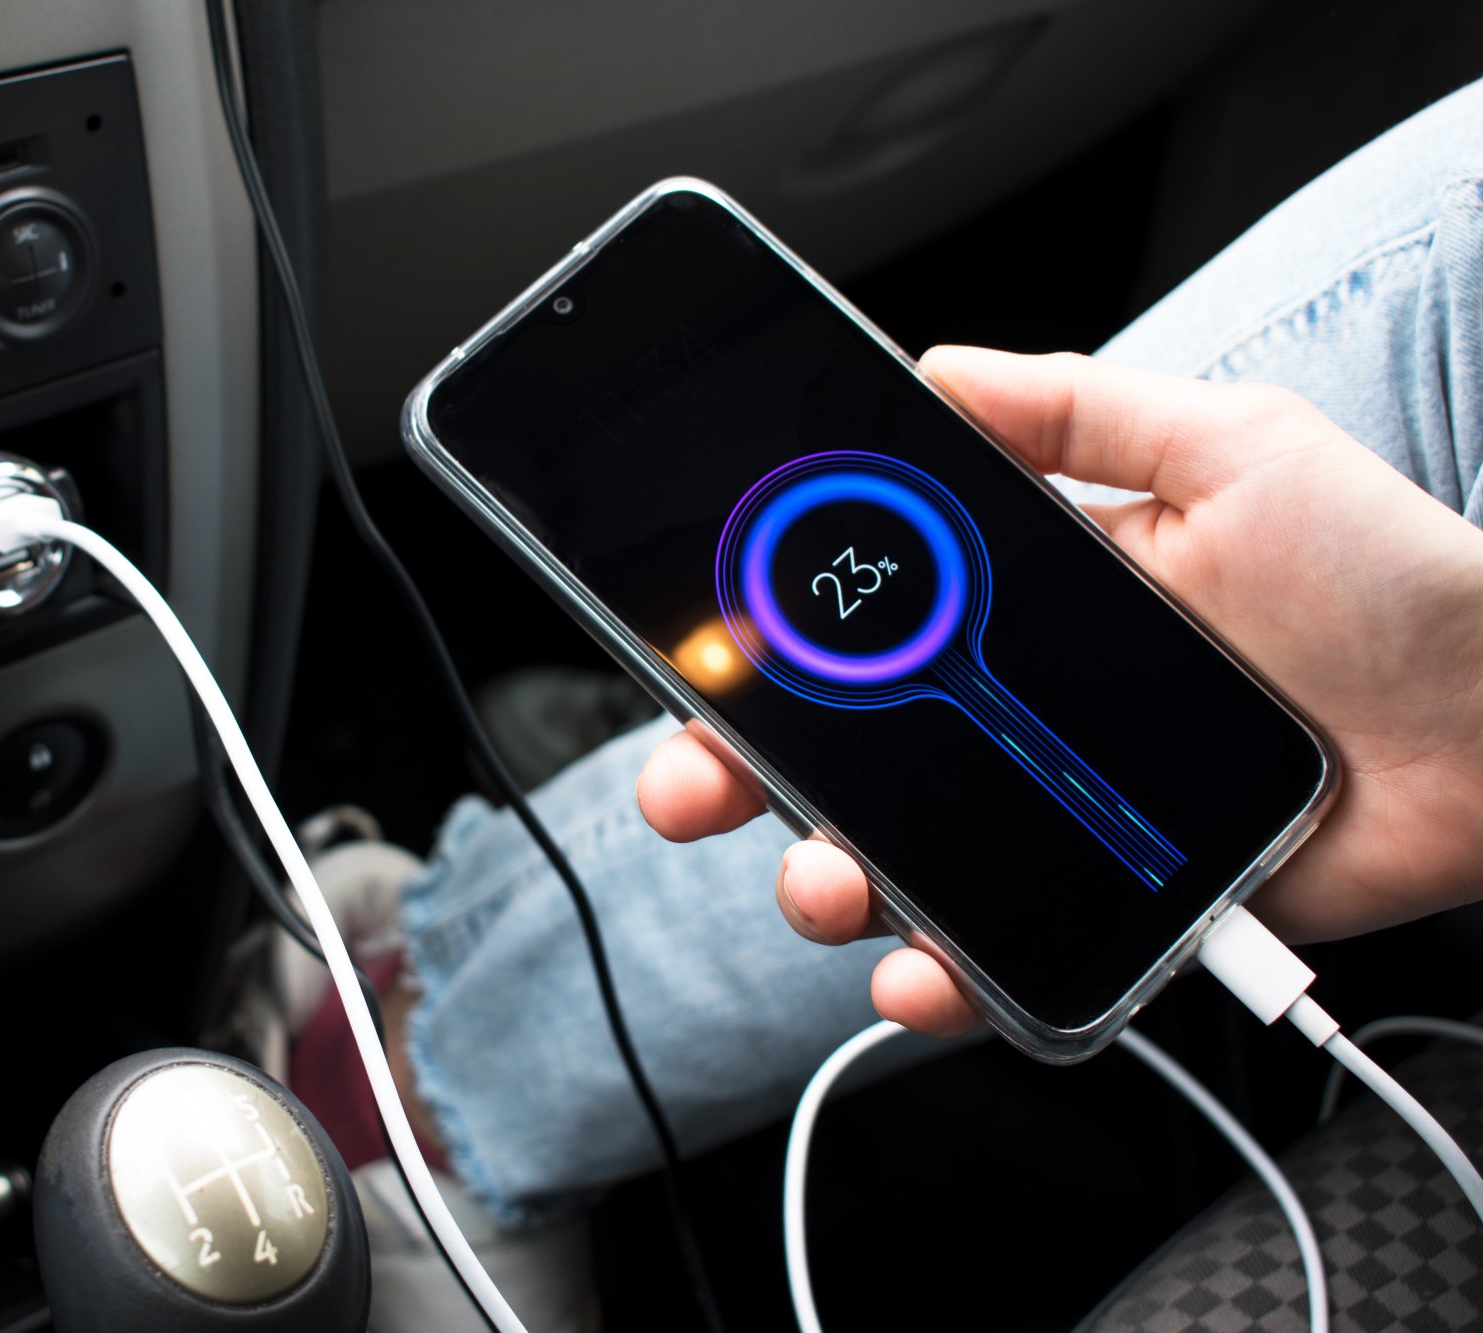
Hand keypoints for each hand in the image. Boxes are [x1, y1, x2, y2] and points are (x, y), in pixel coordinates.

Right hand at [638, 347, 1482, 1035]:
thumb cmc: (1389, 576)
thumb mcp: (1232, 450)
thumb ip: (1082, 410)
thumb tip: (938, 369)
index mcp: (1020, 618)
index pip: (855, 638)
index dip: (759, 655)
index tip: (697, 663)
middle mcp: (1015, 726)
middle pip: (839, 765)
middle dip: (736, 782)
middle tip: (689, 790)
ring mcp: (1055, 829)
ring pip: (894, 874)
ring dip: (822, 884)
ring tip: (822, 880)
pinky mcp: (1112, 920)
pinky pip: (1001, 966)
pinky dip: (940, 982)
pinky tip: (918, 969)